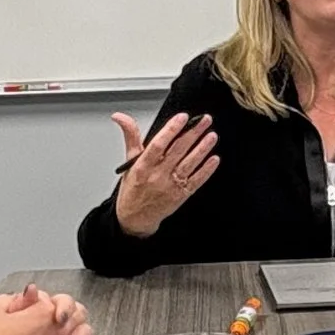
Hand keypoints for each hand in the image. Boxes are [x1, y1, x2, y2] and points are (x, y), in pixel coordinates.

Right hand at [112, 112, 218, 238]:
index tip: (182, 117)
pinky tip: (214, 159)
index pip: (158, 144)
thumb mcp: (129, 162)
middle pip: (178, 151)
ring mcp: (170, 186)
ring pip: (189, 164)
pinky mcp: (181, 195)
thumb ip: (130, 136)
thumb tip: (120, 117)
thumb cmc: (133, 188)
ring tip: (211, 136)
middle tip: (204, 120)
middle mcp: (157, 175)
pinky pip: (196, 181)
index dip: (171, 130)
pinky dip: (206, 170)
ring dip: (202, 149)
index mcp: (143, 166)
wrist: (135, 218)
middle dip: (193, 133)